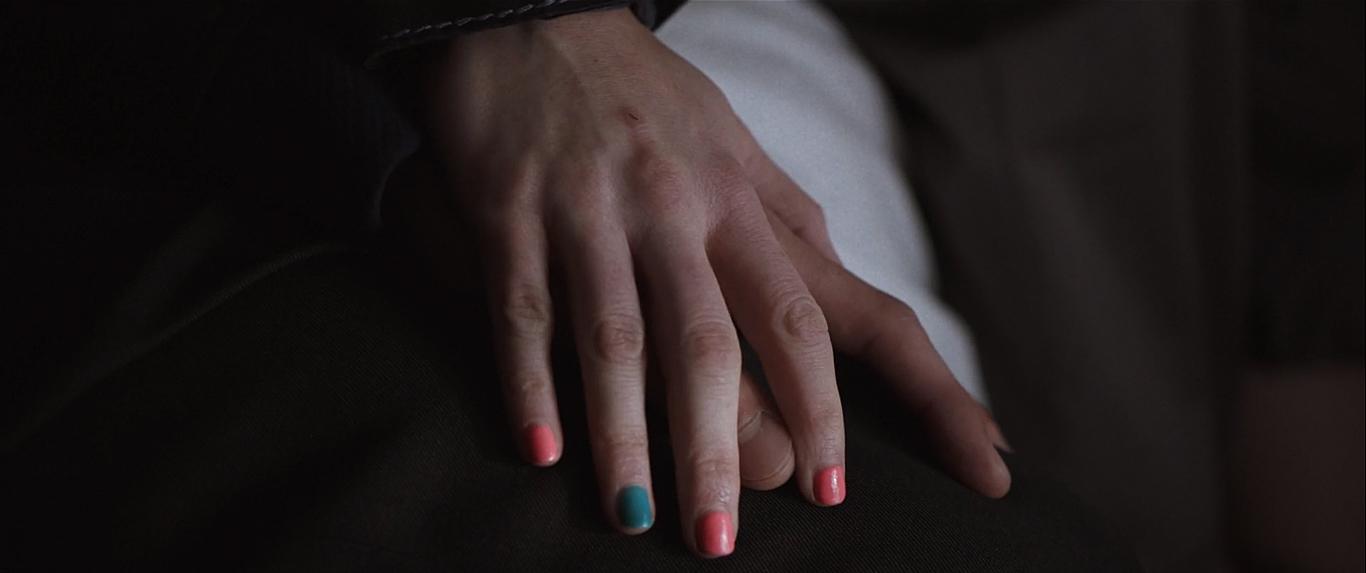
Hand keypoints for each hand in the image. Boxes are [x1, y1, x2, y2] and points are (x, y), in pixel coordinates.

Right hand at [426, 7, 844, 555]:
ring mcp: (588, 206)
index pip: (799, 316)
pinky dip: (530, 384)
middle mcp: (671, 206)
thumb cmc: (644, 92)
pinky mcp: (509, 207)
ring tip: (636, 518)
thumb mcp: (731, 140)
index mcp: (735, 198)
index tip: (833, 486)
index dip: (821, 406)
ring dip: (625, 438)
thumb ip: (783, 214)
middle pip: (708, 345)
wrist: (535, 13)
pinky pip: (522, 309)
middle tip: (720, 539)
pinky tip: (539, 453)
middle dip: (720, 449)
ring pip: (614, 340)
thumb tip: (842, 277)